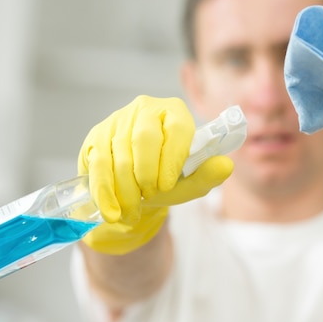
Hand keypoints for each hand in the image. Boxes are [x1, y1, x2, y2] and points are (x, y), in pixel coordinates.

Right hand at [78, 95, 233, 253]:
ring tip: (133, 212)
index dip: (173, 158)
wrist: (135, 186)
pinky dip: (105, 193)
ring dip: (126, 189)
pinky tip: (113, 212)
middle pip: (144, 138)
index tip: (168, 185)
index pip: (177, 128)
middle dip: (146, 173)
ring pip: (119, 155)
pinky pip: (98, 166)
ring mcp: (117, 121)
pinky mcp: (96, 137)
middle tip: (151, 196)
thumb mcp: (190, 181)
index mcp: (174, 111)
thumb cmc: (166, 177)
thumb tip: (226, 165)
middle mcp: (145, 109)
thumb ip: (207, 174)